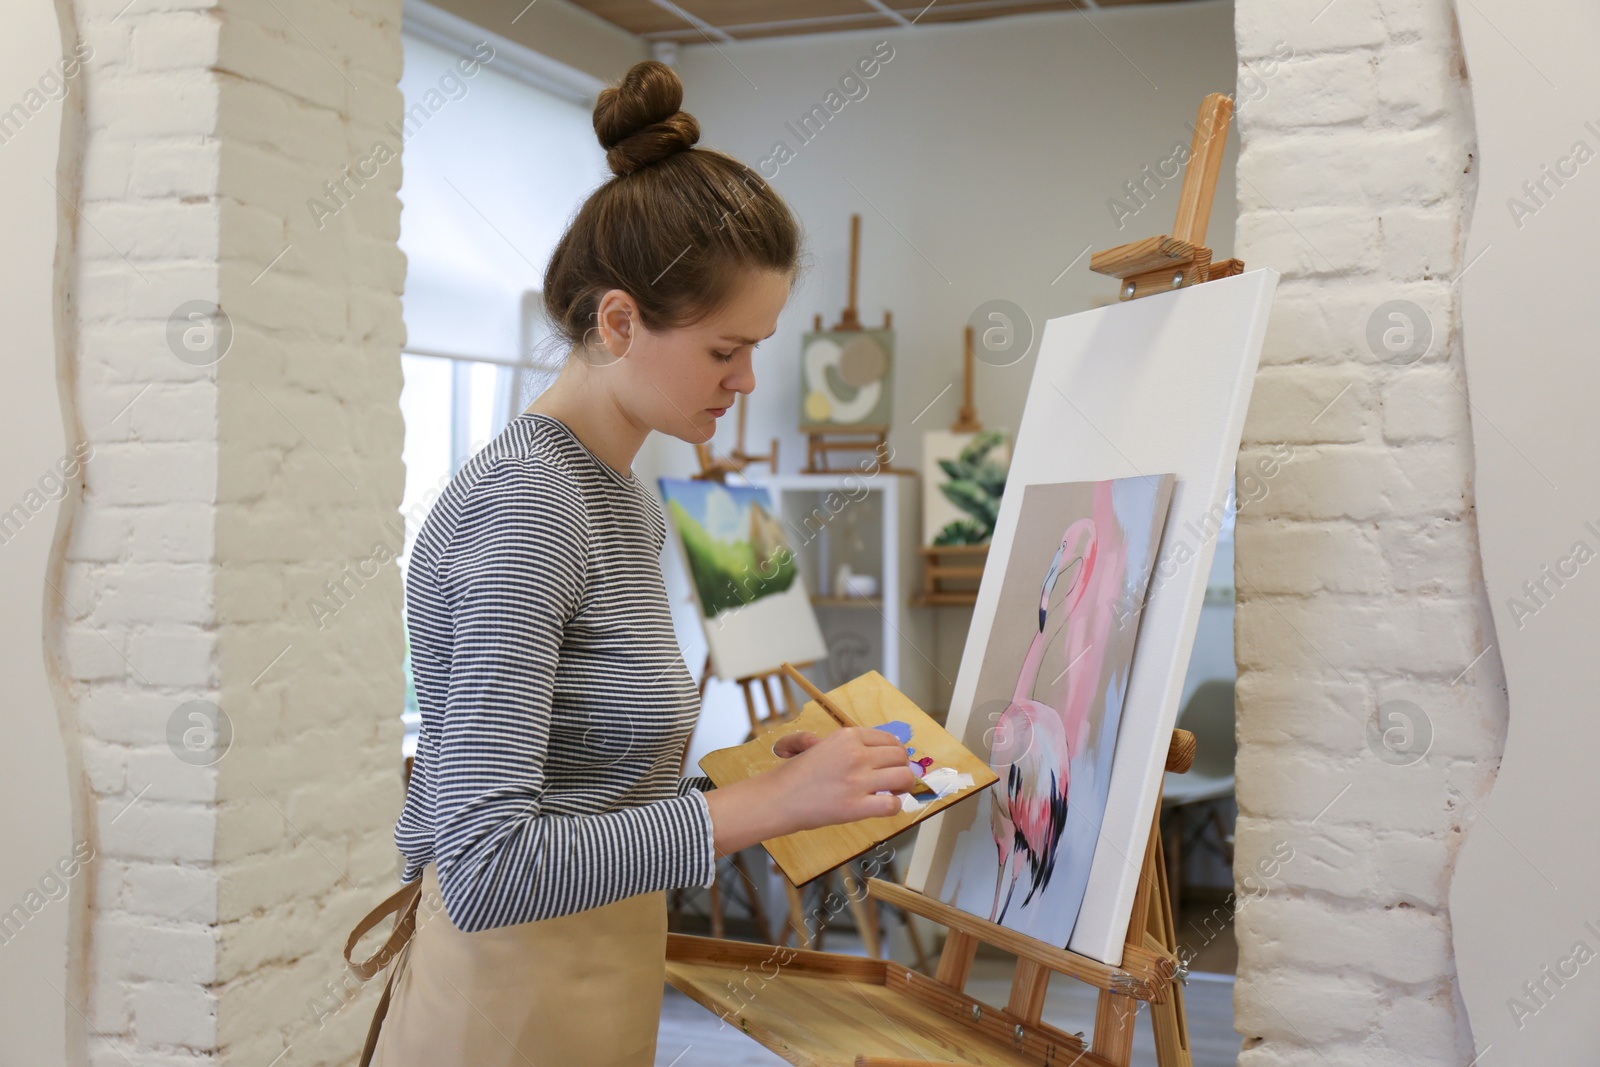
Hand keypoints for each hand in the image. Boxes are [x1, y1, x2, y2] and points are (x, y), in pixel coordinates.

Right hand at [766, 726, 919, 830]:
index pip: (889, 739)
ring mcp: (857, 780)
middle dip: (902, 767)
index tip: (893, 762)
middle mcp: (856, 754)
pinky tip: (883, 806)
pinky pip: (892, 805)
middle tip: (895, 779)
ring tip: (894, 792)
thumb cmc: (794, 774)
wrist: (777, 798)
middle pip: (900, 756)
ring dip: (903, 786)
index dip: (896, 753)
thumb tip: (862, 747)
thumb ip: (838, 741)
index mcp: (847, 736)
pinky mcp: (855, 806)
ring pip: (903, 777)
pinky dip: (893, 806)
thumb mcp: (815, 744)